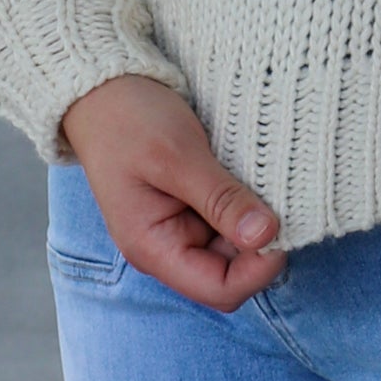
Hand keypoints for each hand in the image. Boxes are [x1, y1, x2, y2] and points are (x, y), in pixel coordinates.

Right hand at [61, 74, 285, 311]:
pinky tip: (254, 180)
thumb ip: (221, 199)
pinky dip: (247, 206)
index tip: (279, 227)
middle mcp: (168, 248)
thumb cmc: (128, 121)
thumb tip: (266, 235)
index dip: (258, 269)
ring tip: (265, 185)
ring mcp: (180, 229)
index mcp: (153, 248)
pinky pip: (230, 222)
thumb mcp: (177, 156)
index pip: (220, 289)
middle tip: (279, 201)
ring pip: (237, 248)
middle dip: (260, 245)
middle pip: (233, 273)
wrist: (101, 91)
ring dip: (256, 224)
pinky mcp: (192, 209)